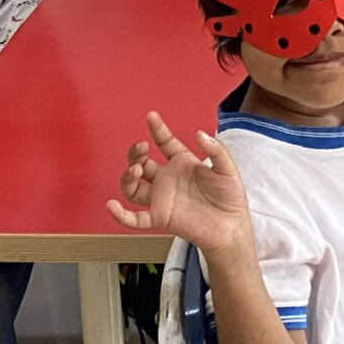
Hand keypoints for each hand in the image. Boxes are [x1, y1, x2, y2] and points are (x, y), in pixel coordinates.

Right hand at [106, 112, 254, 257]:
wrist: (232, 227)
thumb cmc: (230, 198)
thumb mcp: (227, 168)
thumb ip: (216, 150)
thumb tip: (199, 133)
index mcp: (182, 163)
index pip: (164, 142)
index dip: (157, 129)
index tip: (151, 116)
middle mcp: (168, 179)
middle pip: (141, 162)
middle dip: (135, 153)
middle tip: (141, 147)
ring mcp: (162, 198)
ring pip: (132, 187)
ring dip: (127, 177)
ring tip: (136, 170)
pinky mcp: (160, 218)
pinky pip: (134, 218)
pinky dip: (121, 214)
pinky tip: (112, 205)